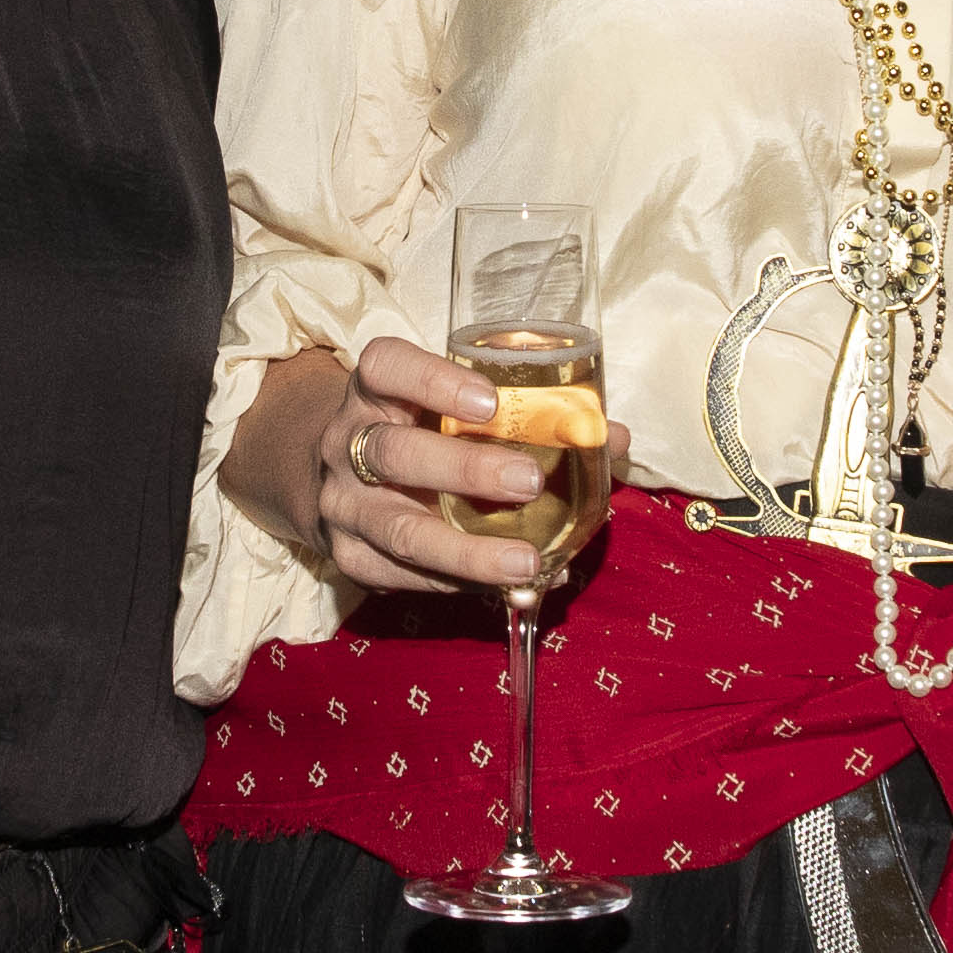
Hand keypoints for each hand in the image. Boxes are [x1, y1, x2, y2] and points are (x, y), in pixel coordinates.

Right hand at [224, 338, 564, 601]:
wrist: (339, 478)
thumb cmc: (419, 431)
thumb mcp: (452, 408)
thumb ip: (527, 416)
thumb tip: (613, 437)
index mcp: (375, 390)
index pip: (386, 366)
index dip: (432, 379)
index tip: (489, 400)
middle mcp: (347, 443)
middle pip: (396, 453)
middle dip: (465, 470)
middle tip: (528, 481)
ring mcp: (343, 505)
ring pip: (400, 529)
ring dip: (468, 550)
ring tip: (528, 562)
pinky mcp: (350, 558)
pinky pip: (407, 576)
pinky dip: (463, 584)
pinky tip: (508, 586)